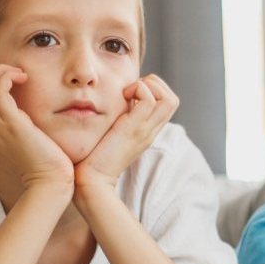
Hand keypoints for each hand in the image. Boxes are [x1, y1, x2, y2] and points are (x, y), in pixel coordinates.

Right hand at [0, 62, 72, 191]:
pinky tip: (24, 78)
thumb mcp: (18, 134)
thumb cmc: (40, 157)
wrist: (49, 180)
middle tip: (10, 72)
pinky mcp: (12, 125)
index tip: (1, 78)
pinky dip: (8, 77)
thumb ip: (9, 119)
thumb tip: (11, 98)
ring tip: (18, 73)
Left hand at [72, 74, 178, 190]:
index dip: (153, 89)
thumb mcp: (112, 134)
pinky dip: (138, 90)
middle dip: (155, 84)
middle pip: (173, 100)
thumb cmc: (94, 157)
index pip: (167, 104)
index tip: (131, 92)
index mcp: (147, 131)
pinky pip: (149, 100)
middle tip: (132, 89)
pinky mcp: (134, 129)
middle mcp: (150, 130)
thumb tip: (112, 103)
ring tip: (128, 93)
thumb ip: (118, 120)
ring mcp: (144, 130)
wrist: (92, 179)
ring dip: (149, 86)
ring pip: (169, 99)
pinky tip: (121, 96)